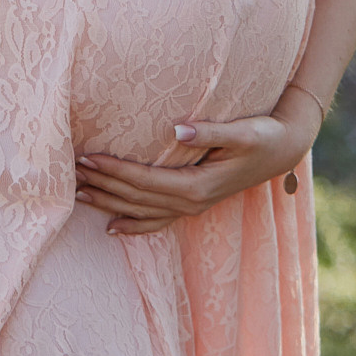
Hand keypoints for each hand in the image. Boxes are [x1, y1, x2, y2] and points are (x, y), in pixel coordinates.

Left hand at [74, 96, 323, 236]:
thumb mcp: (242, 130)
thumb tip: (177, 129)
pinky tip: (111, 226)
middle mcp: (191, 202)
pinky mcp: (194, 203)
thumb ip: (209, 131)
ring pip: (141, 211)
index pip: (145, 180)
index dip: (115, 170)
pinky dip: (133, 224)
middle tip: (71, 172)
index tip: (89, 157)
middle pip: (137, 198)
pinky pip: (157, 220)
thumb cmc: (263, 134)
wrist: (284, 150)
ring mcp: (192, 207)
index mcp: (197, 186)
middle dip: (103, 186)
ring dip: (109, 203)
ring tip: (78, 194)